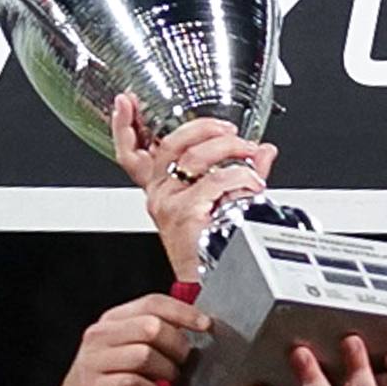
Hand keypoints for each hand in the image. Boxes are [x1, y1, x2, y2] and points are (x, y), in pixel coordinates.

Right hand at [40, 295, 209, 385]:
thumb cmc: (111, 384)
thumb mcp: (131, 353)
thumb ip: (156, 337)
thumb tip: (197, 327)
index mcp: (112, 320)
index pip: (152, 302)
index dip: (183, 312)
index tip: (206, 325)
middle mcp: (100, 335)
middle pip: (151, 327)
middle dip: (177, 346)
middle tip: (184, 363)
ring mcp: (93, 360)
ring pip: (144, 355)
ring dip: (167, 371)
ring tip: (171, 381)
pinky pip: (132, 384)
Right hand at [111, 92, 278, 282]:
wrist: (211, 283)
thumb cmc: (212, 246)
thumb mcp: (223, 199)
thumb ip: (241, 170)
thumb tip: (263, 151)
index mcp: (161, 188)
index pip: (131, 153)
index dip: (123, 125)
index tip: (126, 102)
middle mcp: (159, 194)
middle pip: (171, 144)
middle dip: (204, 128)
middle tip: (230, 131)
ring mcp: (168, 204)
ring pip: (195, 158)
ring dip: (229, 149)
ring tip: (250, 155)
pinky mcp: (184, 215)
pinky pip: (214, 182)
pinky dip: (239, 177)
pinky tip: (252, 184)